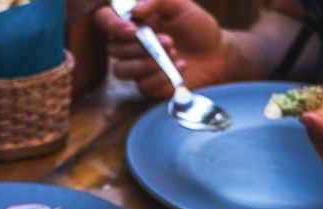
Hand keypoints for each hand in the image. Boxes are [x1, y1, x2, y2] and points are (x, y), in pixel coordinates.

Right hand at [95, 0, 227, 98]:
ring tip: (173, 52)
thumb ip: (158, 1)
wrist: (218, 54)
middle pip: (112, 49)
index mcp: (134, 22)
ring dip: (146, 63)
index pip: (105, 20)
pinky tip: (181, 65)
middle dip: (138, 47)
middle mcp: (131, 45)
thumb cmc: (198, 28)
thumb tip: (135, 9)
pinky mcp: (150, 86)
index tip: (133, 29)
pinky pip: (142, 86)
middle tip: (168, 40)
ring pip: (121, 70)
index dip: (112, 24)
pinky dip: (161, 76)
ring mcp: (139, 67)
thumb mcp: (181, 6)